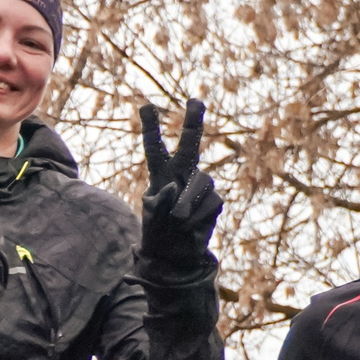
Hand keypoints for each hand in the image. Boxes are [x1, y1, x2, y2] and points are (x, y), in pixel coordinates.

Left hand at [138, 99, 223, 272]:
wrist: (177, 258)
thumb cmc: (158, 237)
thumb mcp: (151, 220)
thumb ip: (158, 202)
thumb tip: (174, 187)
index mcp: (160, 176)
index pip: (155, 149)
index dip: (151, 129)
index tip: (145, 106)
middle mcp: (182, 176)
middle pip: (189, 146)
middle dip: (193, 123)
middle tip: (195, 100)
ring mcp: (199, 188)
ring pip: (202, 181)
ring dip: (190, 200)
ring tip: (179, 219)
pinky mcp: (213, 202)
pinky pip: (211, 201)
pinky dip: (200, 215)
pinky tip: (192, 227)